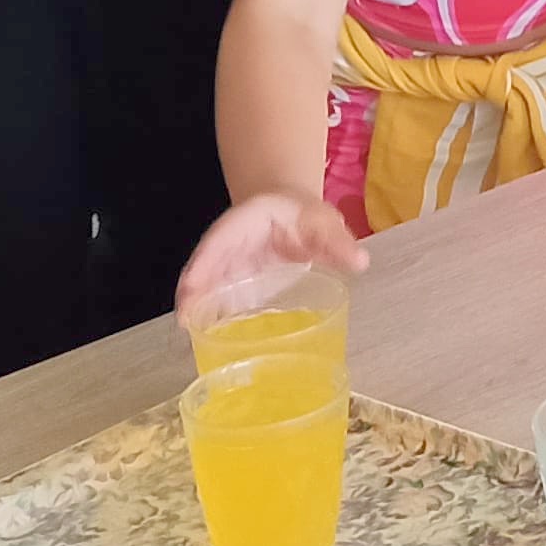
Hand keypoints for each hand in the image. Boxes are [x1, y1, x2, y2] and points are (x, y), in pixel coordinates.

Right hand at [177, 191, 365, 321]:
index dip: (205, 260)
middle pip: (203, 263)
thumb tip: (359, 262)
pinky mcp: (230, 277)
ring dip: (194, 304)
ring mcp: (226, 260)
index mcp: (247, 219)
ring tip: (190, 332)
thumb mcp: (323, 224)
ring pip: (203, 281)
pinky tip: (204, 334)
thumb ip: (338, 244)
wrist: (290, 211)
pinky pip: (214, 294)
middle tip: (186, 320)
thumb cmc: (304, 216)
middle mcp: (228, 240)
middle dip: (192, 290)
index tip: (194, 282)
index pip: (220, 237)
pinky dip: (207, 312)